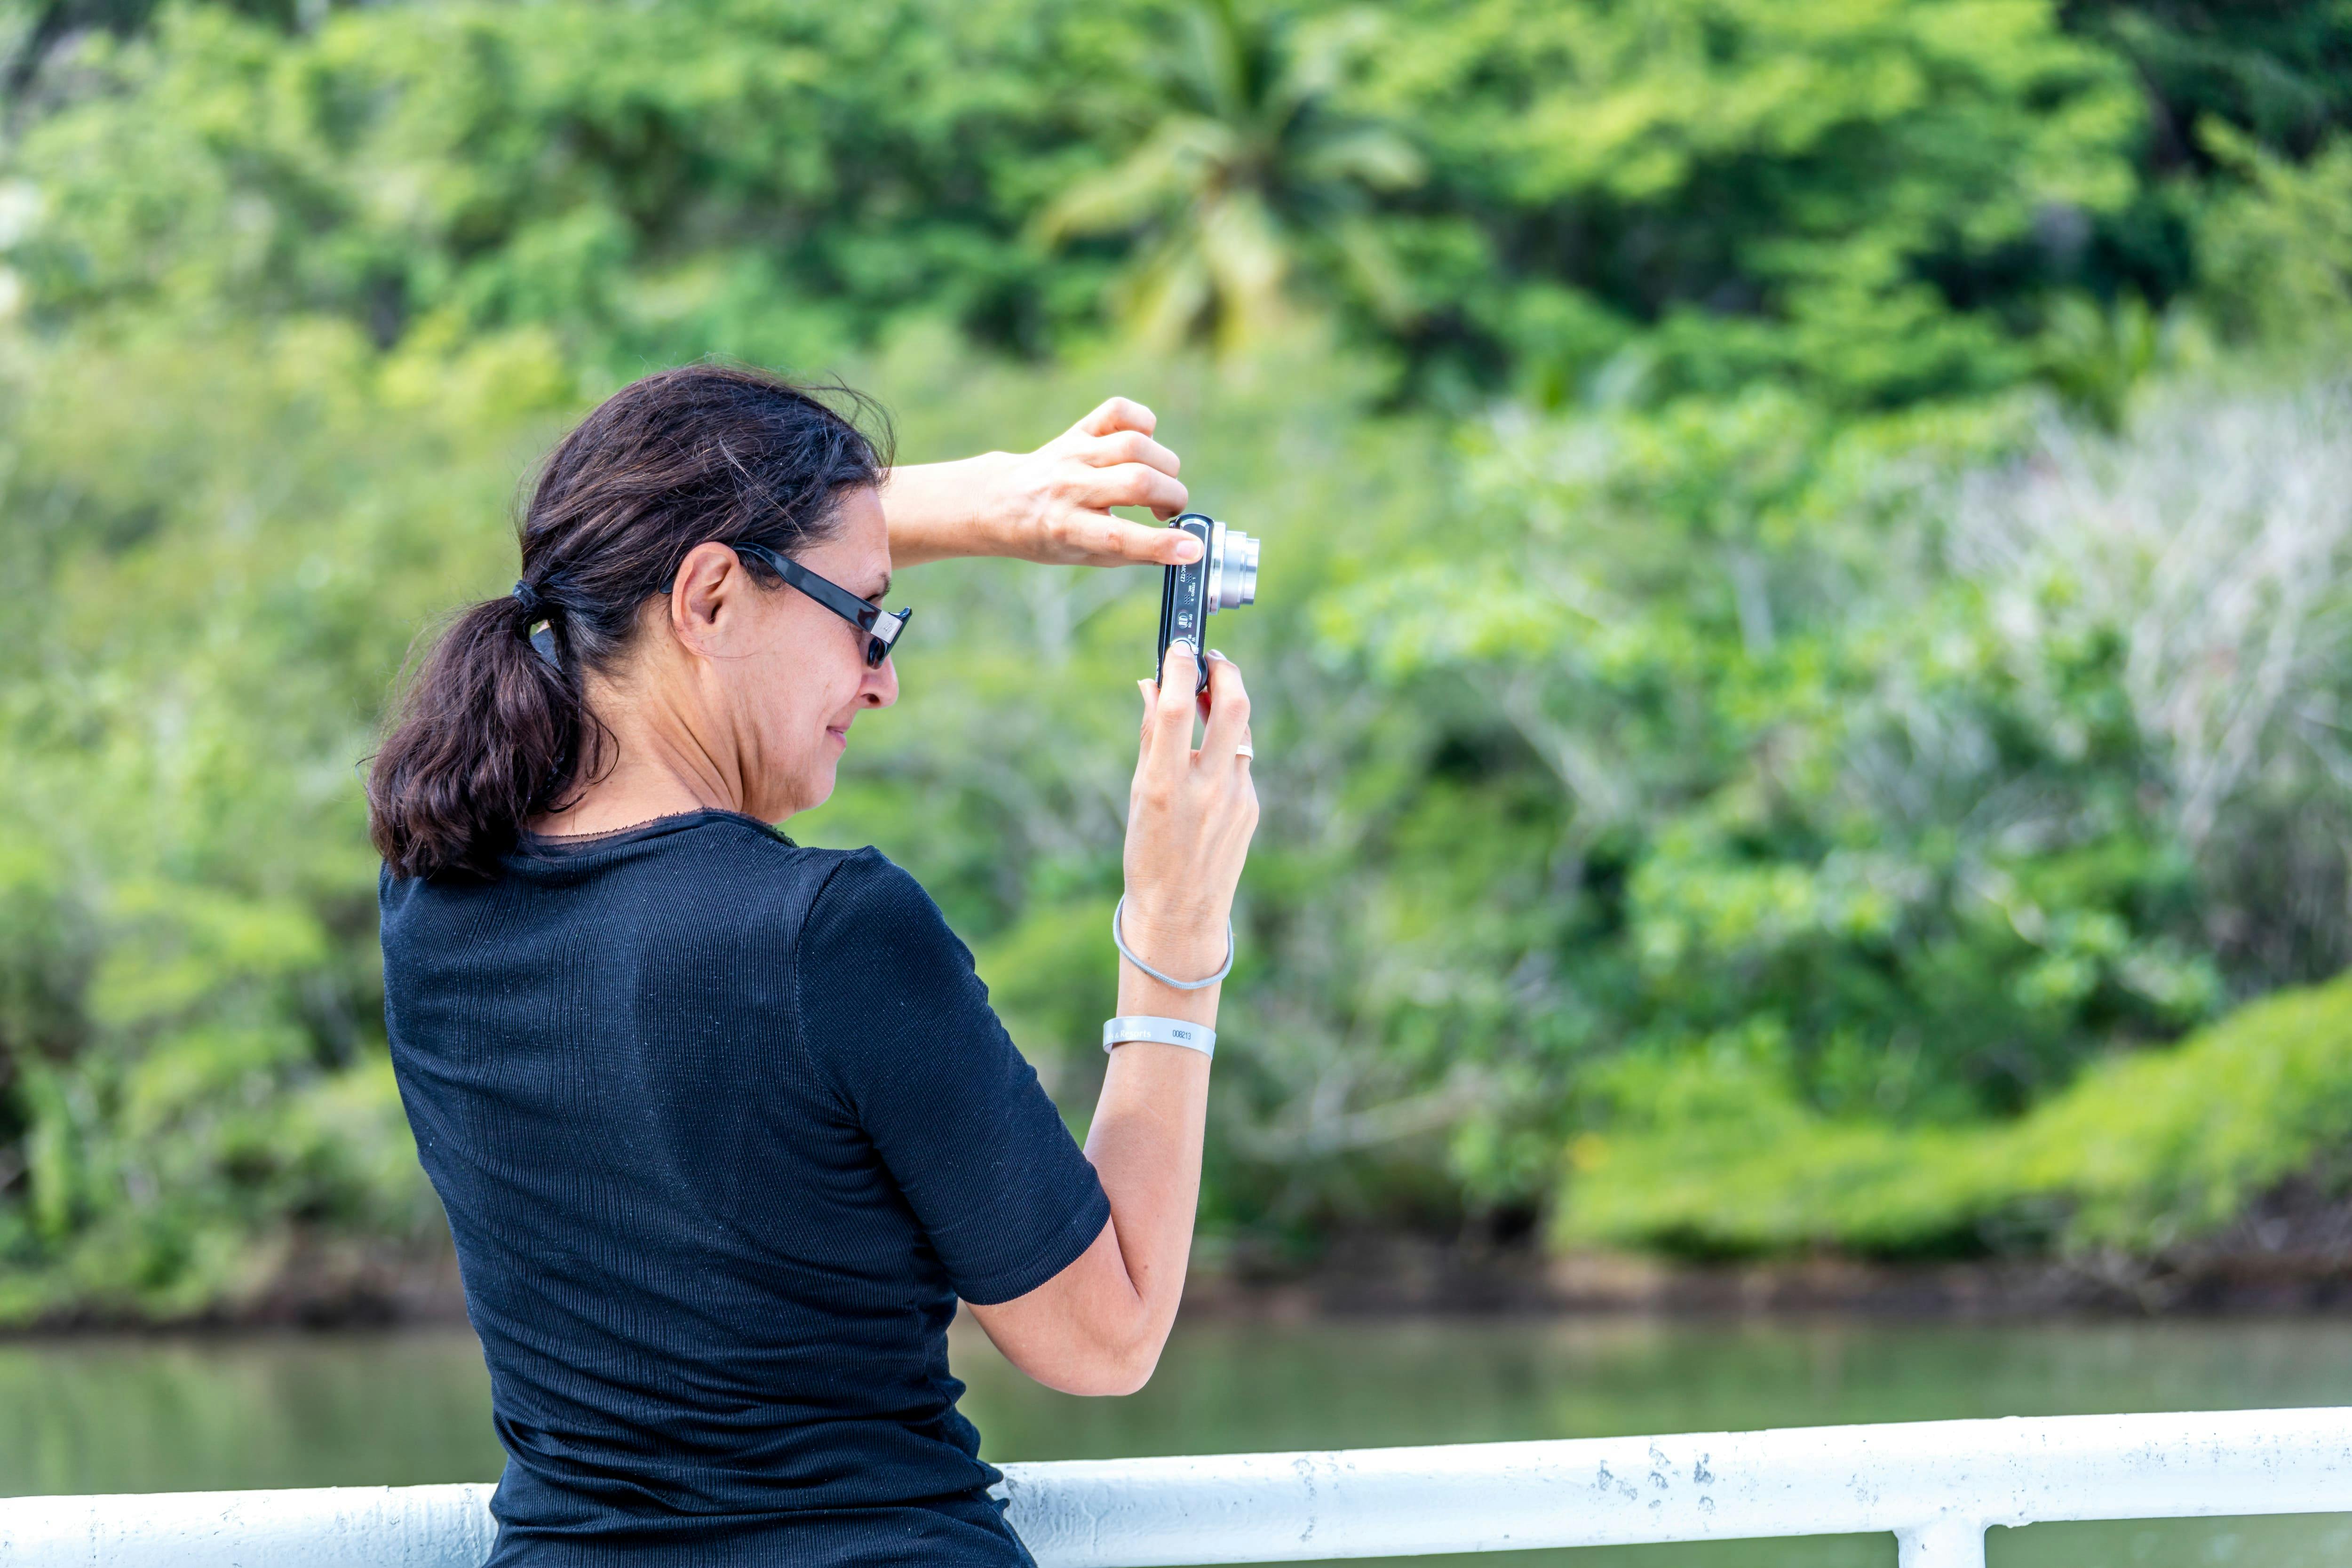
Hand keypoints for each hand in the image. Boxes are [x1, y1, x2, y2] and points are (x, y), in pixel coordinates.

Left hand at [986, 398, 1201, 567]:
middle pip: (1137, 482)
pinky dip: (1144, 424)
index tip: (1193, 549)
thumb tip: (1182, 549)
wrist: (1000, 500)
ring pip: (1136, 445)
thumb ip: (1130, 553)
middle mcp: (1068, 487)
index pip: (1118, 537)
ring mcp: (1073, 453)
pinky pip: (1119, 411)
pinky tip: (1143, 447)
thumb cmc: (1048, 535)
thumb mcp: (1080, 557)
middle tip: (1168, 511)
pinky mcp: (1078, 430)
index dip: (1162, 544)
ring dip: (1164, 466)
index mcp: (1065, 529)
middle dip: (1172, 497)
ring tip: (1158, 484)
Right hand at [1120, 645, 1258, 986]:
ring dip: (1225, 709)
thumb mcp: (1137, 795)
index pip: (1178, 707)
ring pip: (1241, 733)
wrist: (1180, 916)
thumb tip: (1152, 686)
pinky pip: (1241, 764)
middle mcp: (1206, 788)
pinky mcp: (1251, 808)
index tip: (1177, 646)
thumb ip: (1149, 739)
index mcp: (1165, 785)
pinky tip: (1206, 763)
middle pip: (1234, 707)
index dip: (1179, 666)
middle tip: (1212, 659)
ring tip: (1206, 702)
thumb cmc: (1147, 854)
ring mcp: (1236, 799)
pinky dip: (1224, 751)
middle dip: (1226, 671)